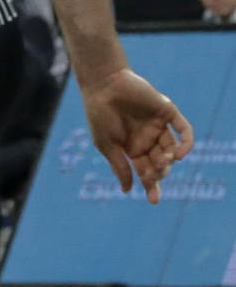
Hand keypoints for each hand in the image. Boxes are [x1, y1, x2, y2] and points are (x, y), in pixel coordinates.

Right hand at [81, 68, 193, 203]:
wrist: (103, 85)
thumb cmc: (99, 116)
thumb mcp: (107, 146)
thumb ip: (119, 167)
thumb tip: (127, 190)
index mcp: (131, 149)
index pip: (145, 171)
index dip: (151, 186)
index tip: (154, 201)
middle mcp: (147, 139)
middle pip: (160, 163)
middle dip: (159, 172)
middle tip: (153, 172)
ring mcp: (158, 126)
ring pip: (172, 149)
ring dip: (170, 159)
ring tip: (164, 161)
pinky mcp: (167, 112)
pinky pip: (183, 130)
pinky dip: (186, 142)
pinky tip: (181, 154)